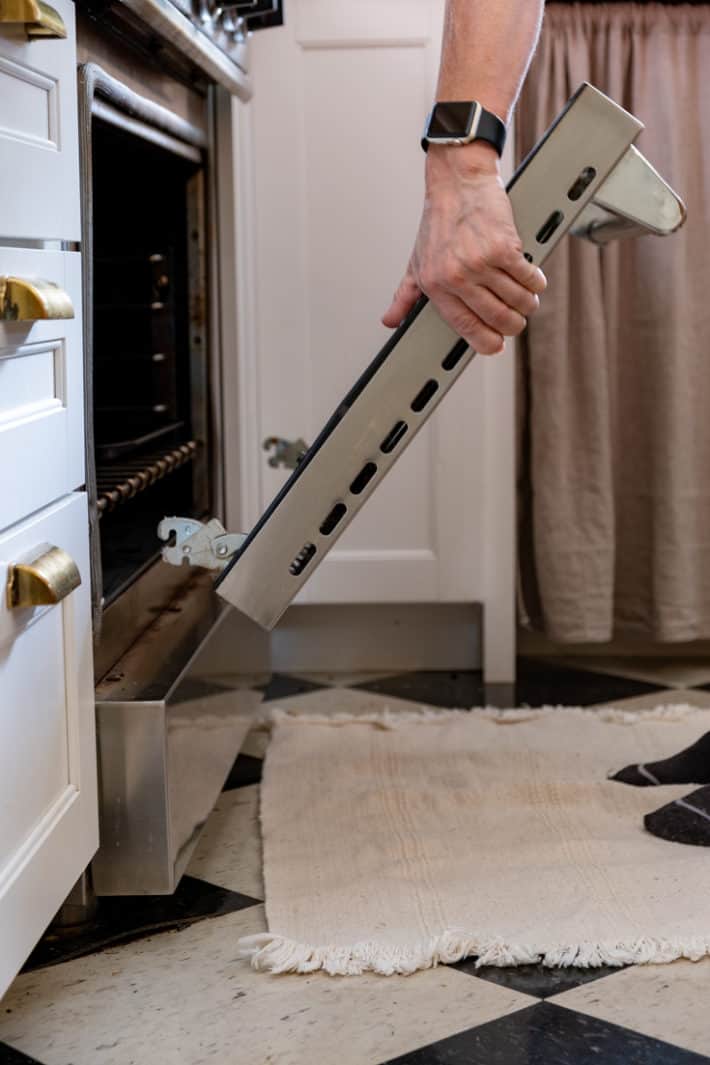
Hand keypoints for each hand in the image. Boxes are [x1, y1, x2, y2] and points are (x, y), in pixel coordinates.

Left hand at [382, 141, 546, 354]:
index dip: (486, 342)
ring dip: (527, 304)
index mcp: (435, 286)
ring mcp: (481, 263)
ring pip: (517, 301)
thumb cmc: (438, 221)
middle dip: (513, 325)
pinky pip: (529, 278)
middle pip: (498, 319)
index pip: (466, 328)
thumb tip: (391, 320)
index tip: (496, 344)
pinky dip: (535, 282)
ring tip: (527, 299)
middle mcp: (456, 277)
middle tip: (517, 319)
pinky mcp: (504, 248)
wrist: (458, 182)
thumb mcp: (415, 261)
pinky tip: (533, 279)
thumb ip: (404, 295)